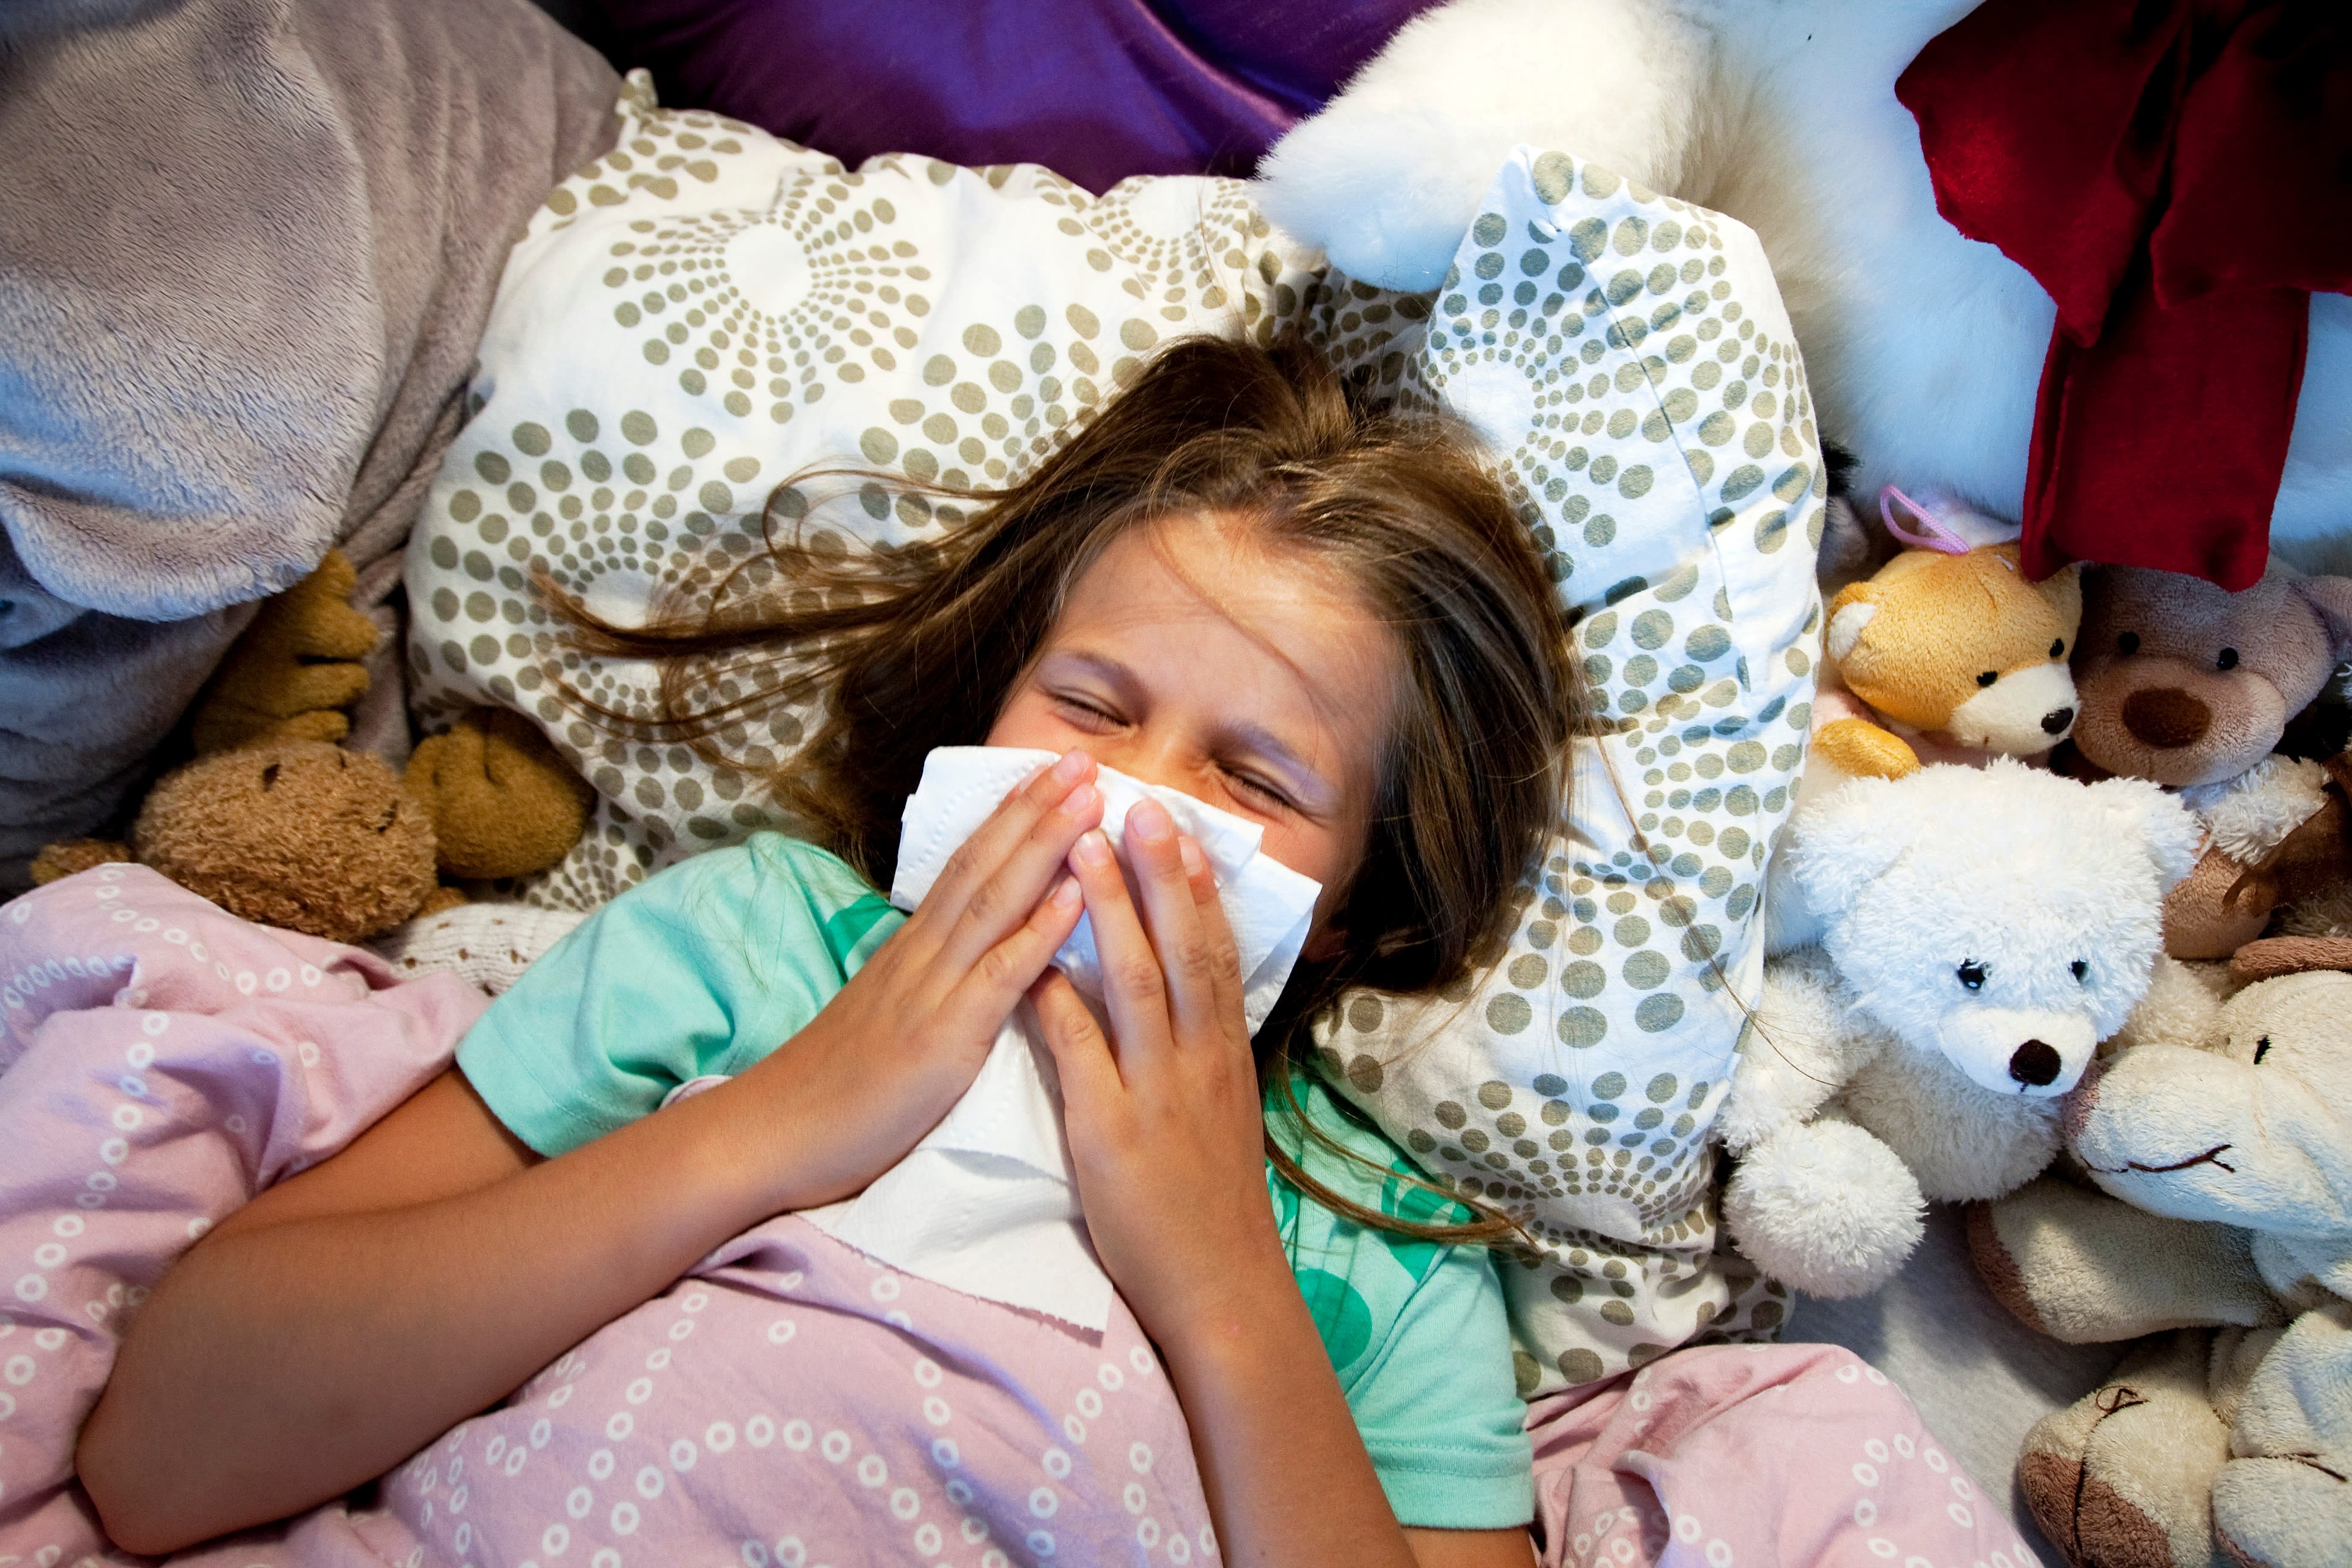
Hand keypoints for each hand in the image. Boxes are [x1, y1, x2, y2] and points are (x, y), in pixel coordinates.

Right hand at [743, 750, 1101, 1208]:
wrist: (778, 1132)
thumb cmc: (839, 1084)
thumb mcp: (887, 1012)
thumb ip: (929, 976)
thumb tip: (965, 946)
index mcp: (913, 947)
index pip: (968, 863)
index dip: (1012, 815)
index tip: (1053, 772)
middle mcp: (922, 953)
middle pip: (985, 863)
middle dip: (1038, 807)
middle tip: (1085, 757)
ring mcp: (931, 989)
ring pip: (995, 901)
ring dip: (1046, 845)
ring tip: (1090, 800)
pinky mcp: (942, 1037)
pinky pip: (999, 975)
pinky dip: (1038, 931)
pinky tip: (1074, 896)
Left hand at [1029, 799, 1285, 1351]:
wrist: (1220, 1288)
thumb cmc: (1208, 1206)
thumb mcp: (1219, 1114)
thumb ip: (1198, 1055)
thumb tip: (1183, 1002)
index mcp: (1222, 1054)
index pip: (1215, 952)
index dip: (1195, 888)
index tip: (1177, 827)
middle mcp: (1198, 1060)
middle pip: (1185, 949)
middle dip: (1160, 875)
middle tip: (1140, 806)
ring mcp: (1157, 1092)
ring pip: (1139, 985)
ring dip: (1111, 913)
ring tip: (1087, 851)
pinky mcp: (1112, 1131)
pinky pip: (1082, 1054)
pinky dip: (1060, 1003)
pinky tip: (1036, 963)